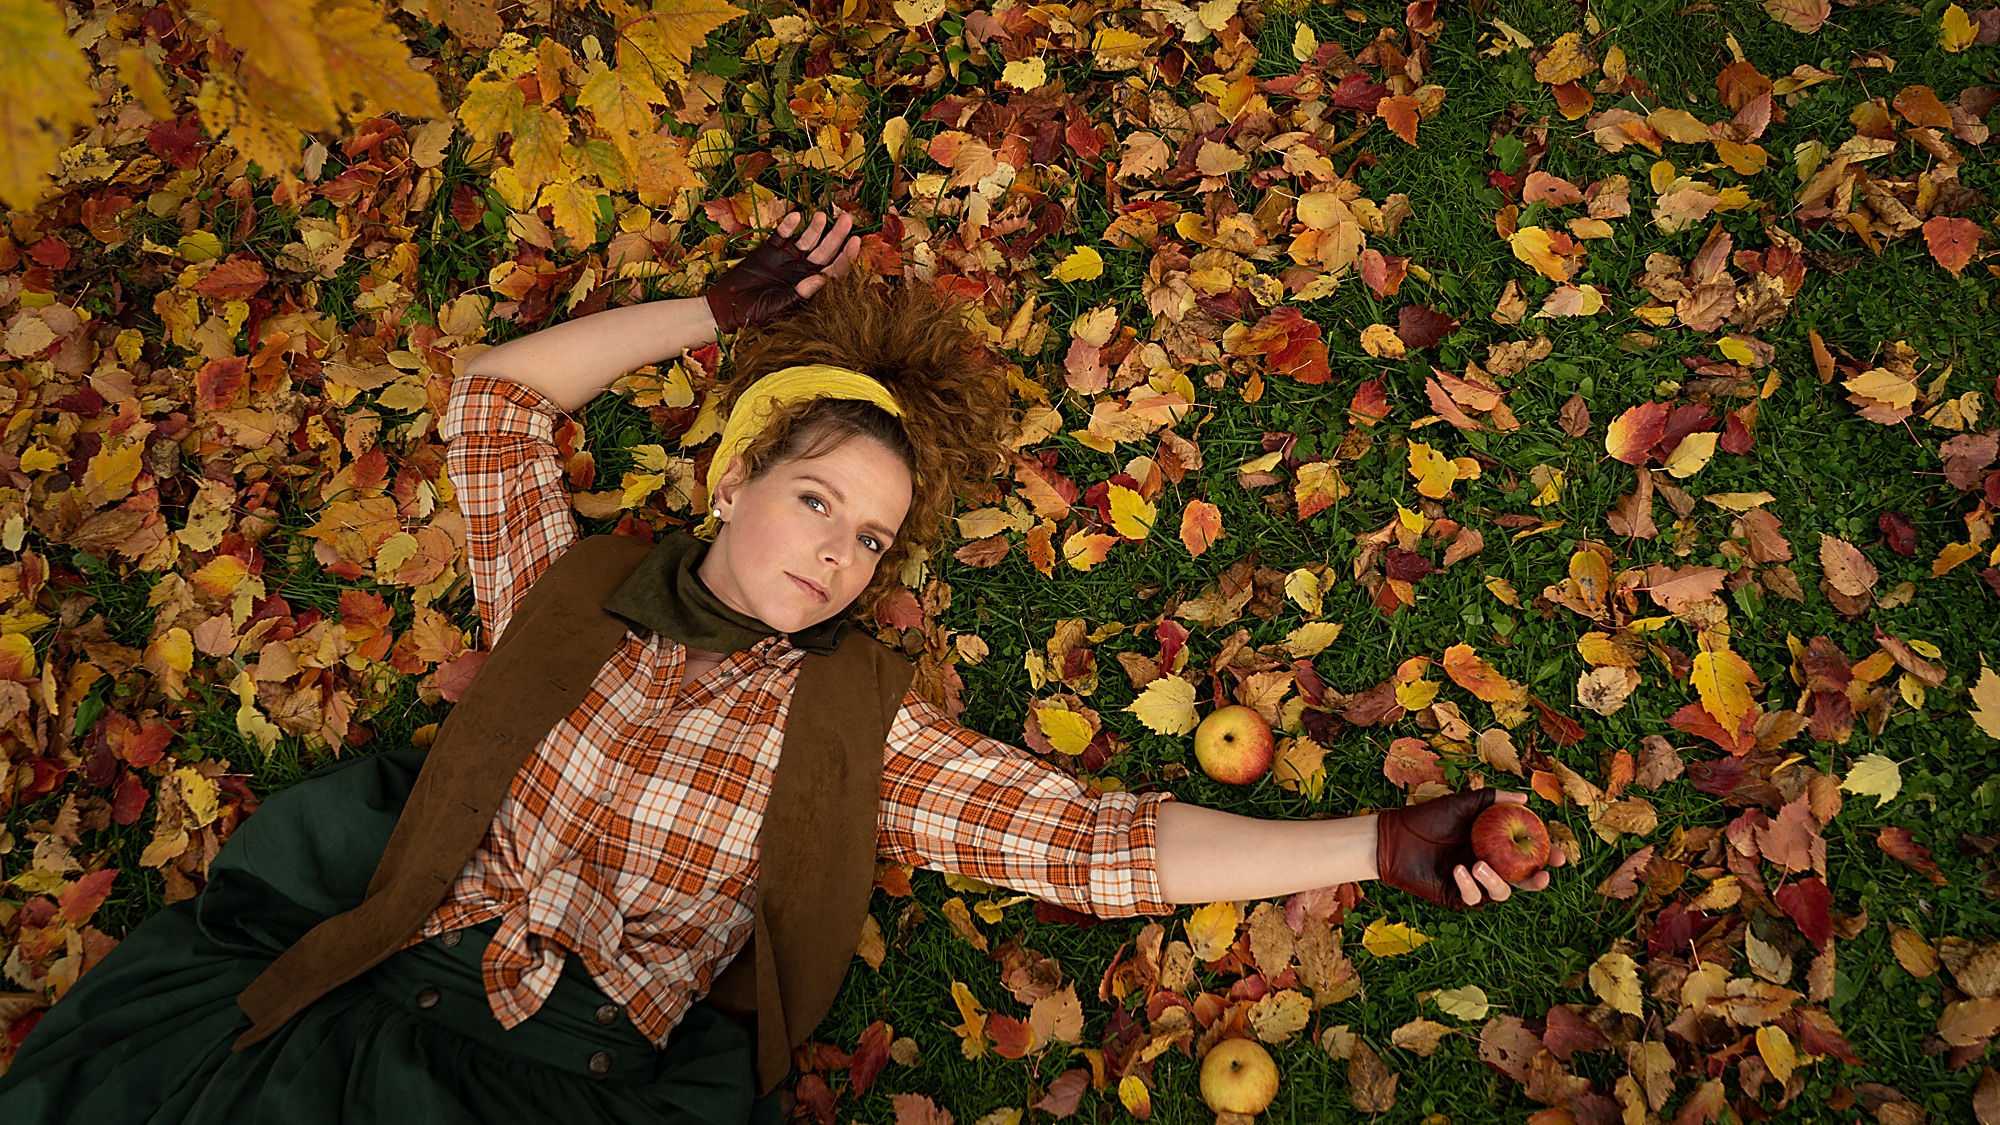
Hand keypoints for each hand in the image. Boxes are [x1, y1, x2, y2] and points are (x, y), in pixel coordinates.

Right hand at [703, 208, 862, 332]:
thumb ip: (799, 294)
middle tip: (847, 219)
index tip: (855, 241)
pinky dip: (788, 226)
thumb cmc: (756, 314)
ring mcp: (788, 259)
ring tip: (822, 216)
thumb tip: (822, 279)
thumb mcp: (779, 306)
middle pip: (825, 251)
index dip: (846, 257)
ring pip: (807, 240)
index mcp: (811, 287)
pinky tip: (796, 216)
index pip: (834, 271)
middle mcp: (803, 271)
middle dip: (837, 236)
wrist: (728, 306)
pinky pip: (782, 235)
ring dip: (815, 228)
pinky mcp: (771, 249)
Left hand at [1374, 790, 1563, 908]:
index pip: (1528, 853)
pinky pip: (1472, 898)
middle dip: (1536, 881)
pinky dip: (1469, 885)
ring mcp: (1474, 883)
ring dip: (1496, 881)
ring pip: (1500, 893)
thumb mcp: (1463, 804)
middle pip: (1522, 880)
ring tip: (1479, 863)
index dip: (1547, 856)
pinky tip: (1458, 870)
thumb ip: (1493, 799)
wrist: (1394, 838)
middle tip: (1542, 875)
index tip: (1559, 855)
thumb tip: (1526, 796)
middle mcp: (1489, 865)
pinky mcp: (1456, 897)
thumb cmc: (1428, 818)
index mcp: (1496, 844)